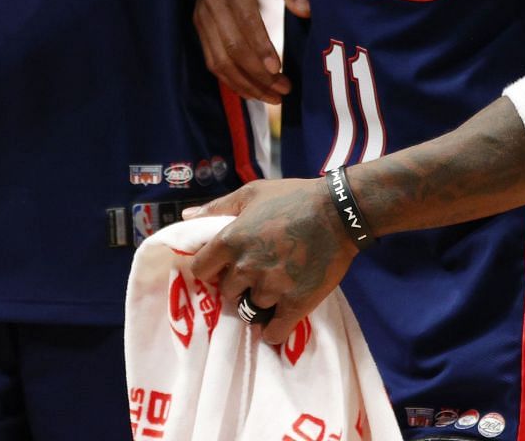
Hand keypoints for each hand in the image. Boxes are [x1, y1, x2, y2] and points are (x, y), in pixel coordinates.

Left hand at [184, 177, 358, 346]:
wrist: (338, 212)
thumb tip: (186, 216)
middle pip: (227, 292)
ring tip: (272, 292)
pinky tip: (276, 323)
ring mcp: (270, 288)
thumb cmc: (293, 197)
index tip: (222, 268)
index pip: (201, 270)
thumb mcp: (251, 193)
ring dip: (258, 304)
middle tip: (253, 277)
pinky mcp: (295, 304)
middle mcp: (245, 268)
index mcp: (230, 241)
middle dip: (237, 286)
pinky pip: (273, 332)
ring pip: (250, 310)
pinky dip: (272, 332)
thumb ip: (217, 207)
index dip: (210, 270)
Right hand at [195, 0, 308, 103]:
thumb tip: (307, 11)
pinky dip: (231, 79)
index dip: (261, 49)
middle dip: (258, 75)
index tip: (279, 71)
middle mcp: (211, 0)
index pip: (246, 23)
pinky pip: (212, 59)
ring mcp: (201, 14)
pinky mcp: (199, 25)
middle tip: (284, 91)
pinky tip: (253, 90)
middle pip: (232, 48)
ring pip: (219, 60)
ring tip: (273, 97)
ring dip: (245, 83)